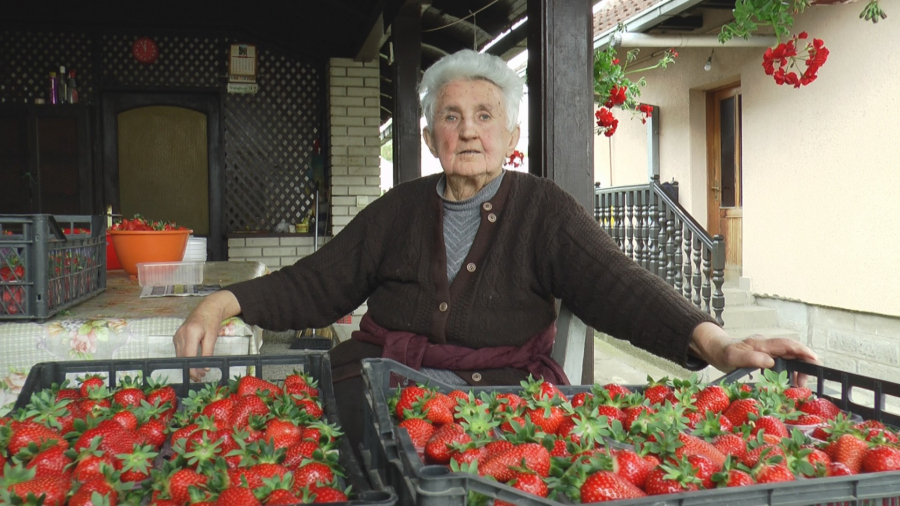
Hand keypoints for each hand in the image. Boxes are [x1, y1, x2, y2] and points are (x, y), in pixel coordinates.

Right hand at [173, 290, 240, 380]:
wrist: (207, 309)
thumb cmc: (211, 321)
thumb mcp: (212, 337)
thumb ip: (208, 352)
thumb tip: (205, 367)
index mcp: (190, 333)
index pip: (188, 355)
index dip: (193, 367)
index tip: (199, 375)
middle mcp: (180, 334)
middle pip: (183, 357)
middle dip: (191, 369)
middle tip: (200, 377)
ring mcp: (177, 335)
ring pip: (180, 356)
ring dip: (188, 365)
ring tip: (199, 373)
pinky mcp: (177, 337)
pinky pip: (180, 351)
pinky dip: (186, 358)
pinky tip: (194, 363)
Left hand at [691, 322, 819, 385]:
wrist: (715, 349)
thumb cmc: (723, 352)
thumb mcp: (732, 357)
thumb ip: (750, 358)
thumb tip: (770, 362)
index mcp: (761, 343)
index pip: (787, 344)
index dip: (802, 351)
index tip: (814, 359)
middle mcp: (768, 345)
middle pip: (793, 352)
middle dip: (804, 365)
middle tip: (803, 384)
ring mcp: (768, 351)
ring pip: (789, 359)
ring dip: (797, 371)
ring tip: (797, 387)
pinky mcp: (766, 357)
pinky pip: (782, 363)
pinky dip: (789, 373)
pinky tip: (788, 384)